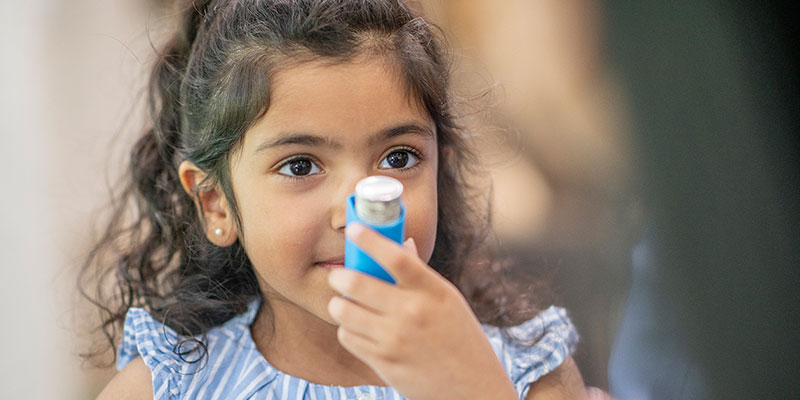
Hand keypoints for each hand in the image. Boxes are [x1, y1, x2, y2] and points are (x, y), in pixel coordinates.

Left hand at [327, 223, 517, 399]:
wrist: (472, 389)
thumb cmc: (461, 339)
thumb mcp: (448, 301)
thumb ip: (420, 274)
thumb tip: (401, 243)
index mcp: (433, 291)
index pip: (396, 257)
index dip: (370, 239)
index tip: (354, 228)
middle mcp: (413, 313)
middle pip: (358, 283)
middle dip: (340, 276)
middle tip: (338, 276)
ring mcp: (395, 340)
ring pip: (345, 311)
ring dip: (338, 304)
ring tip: (344, 303)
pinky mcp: (383, 363)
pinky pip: (348, 337)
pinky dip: (348, 330)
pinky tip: (358, 328)